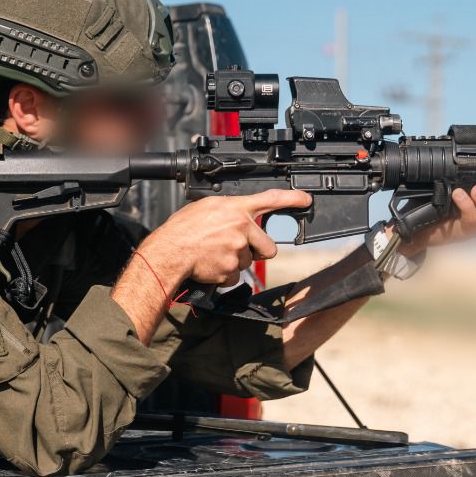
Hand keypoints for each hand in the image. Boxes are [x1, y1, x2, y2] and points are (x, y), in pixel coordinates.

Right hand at [139, 189, 312, 288]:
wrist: (169, 253)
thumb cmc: (182, 229)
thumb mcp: (206, 208)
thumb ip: (228, 211)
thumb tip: (237, 215)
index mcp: (236, 208)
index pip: (271, 199)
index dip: (293, 199)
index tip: (306, 200)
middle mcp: (242, 228)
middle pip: (269, 247)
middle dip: (259, 251)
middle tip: (239, 248)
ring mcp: (239, 251)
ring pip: (249, 262)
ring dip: (236, 261)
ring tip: (214, 254)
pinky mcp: (232, 271)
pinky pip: (236, 277)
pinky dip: (225, 274)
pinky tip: (211, 265)